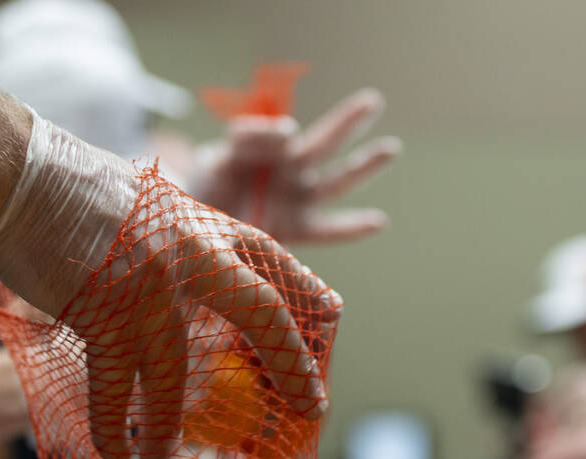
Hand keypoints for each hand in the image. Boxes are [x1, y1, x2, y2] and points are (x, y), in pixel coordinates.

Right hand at [0, 114, 339, 458]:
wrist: (14, 176)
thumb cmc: (72, 186)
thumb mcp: (149, 202)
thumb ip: (179, 240)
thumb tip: (196, 276)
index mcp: (204, 224)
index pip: (274, 258)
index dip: (307, 289)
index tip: (333, 310)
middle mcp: (191, 257)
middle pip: (263, 316)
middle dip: (292, 366)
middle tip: (313, 408)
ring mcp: (149, 293)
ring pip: (174, 381)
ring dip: (167, 434)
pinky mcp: (103, 318)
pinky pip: (112, 391)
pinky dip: (112, 429)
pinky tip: (117, 454)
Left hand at [191, 88, 399, 243]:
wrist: (194, 233)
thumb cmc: (205, 189)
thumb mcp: (213, 159)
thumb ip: (244, 141)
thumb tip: (288, 132)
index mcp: (268, 149)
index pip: (279, 135)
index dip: (277, 135)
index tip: (282, 136)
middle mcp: (289, 171)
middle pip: (324, 144)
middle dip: (348, 122)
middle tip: (373, 100)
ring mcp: (296, 201)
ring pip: (334, 182)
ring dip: (363, 166)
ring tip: (390, 148)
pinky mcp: (296, 231)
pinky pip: (327, 229)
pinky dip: (351, 226)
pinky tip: (378, 220)